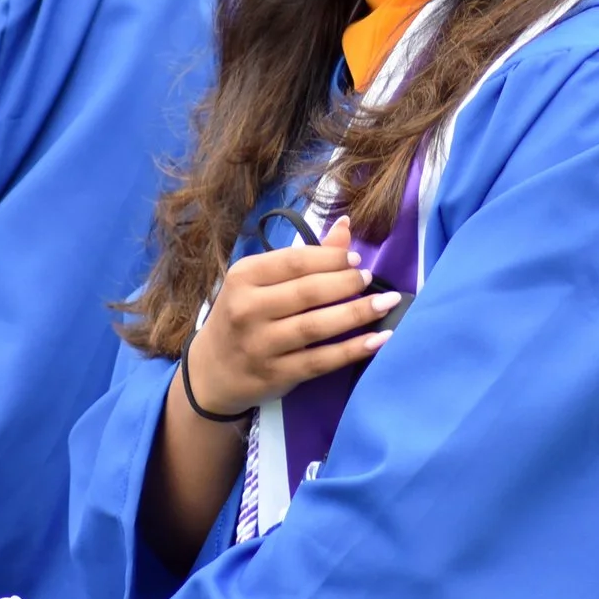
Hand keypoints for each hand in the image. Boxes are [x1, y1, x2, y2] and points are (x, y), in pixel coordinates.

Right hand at [184, 217, 400, 415]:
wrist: (212, 372)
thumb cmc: (242, 315)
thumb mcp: (259, 282)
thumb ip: (303, 257)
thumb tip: (346, 225)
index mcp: (243, 277)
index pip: (295, 261)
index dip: (330, 259)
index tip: (355, 259)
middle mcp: (249, 309)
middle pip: (308, 292)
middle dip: (347, 283)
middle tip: (372, 280)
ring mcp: (262, 345)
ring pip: (317, 326)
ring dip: (357, 313)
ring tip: (386, 304)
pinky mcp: (276, 374)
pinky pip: (321, 360)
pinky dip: (352, 350)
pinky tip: (378, 340)